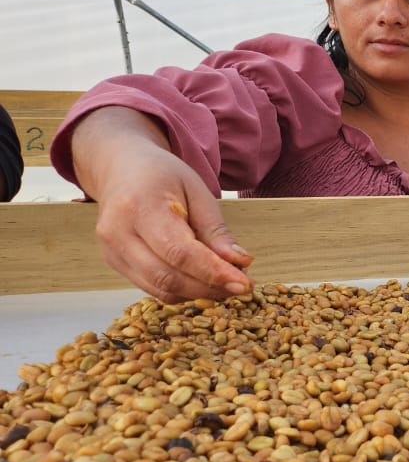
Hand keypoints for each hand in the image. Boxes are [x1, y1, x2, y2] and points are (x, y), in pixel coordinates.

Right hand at [91, 141, 253, 302]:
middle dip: (210, 286)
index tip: (244, 283)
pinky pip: (152, 288)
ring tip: (226, 283)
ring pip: (160, 288)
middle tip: (242, 286)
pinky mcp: (114, 263)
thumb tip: (239, 262)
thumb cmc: (162, 176)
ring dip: (198, 292)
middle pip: (167, 276)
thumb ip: (216, 230)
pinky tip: (202, 280)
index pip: (179, 252)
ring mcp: (112, 250)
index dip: (214, 272)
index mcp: (140, 206)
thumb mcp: (197, 192)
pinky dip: (182, 290)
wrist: (122, 169)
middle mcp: (118, 232)